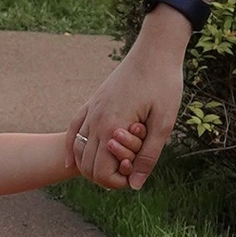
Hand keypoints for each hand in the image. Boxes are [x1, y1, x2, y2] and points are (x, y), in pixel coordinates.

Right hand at [69, 24, 187, 188]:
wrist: (155, 50)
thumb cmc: (164, 84)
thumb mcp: (164, 123)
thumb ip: (148, 155)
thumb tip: (134, 185)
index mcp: (112, 126)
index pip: (101, 172)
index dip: (117, 181)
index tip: (135, 173)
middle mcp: (95, 119)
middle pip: (87, 165)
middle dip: (106, 175)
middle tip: (128, 169)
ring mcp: (92, 109)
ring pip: (77, 149)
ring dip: (91, 163)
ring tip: (111, 164)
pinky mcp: (93, 101)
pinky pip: (74, 129)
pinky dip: (72, 147)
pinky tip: (71, 160)